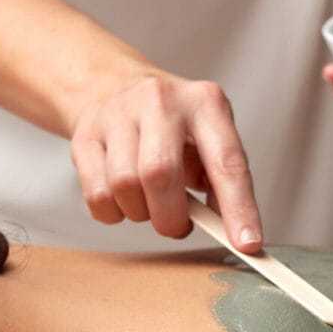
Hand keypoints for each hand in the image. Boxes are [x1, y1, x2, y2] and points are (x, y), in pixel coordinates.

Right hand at [68, 68, 264, 251]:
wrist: (114, 87)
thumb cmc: (171, 126)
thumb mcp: (206, 139)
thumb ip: (219, 181)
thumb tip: (232, 232)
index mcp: (204, 102)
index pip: (227, 161)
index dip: (239, 208)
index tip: (247, 244)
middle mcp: (161, 101)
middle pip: (160, 174)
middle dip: (170, 217)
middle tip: (175, 226)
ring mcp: (117, 114)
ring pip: (124, 186)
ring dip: (140, 212)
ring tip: (148, 203)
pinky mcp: (85, 135)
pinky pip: (97, 194)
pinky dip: (113, 212)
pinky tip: (122, 199)